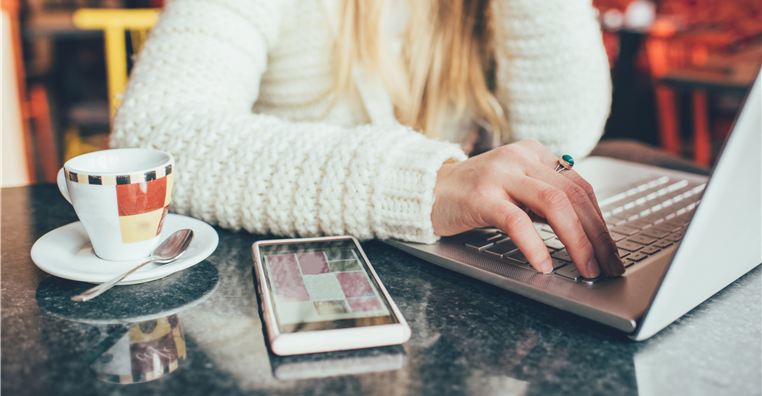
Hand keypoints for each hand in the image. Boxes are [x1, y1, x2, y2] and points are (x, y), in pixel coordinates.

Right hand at [432, 139, 624, 277]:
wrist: (427, 188)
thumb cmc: (473, 193)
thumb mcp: (515, 187)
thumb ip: (544, 199)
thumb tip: (585, 232)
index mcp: (534, 153)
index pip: (580, 186)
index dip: (600, 221)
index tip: (610, 249)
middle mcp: (520, 158)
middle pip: (573, 196)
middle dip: (597, 235)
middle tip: (608, 265)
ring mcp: (500, 175)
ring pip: (554, 205)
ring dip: (577, 241)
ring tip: (586, 268)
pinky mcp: (480, 196)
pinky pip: (517, 221)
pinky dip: (535, 245)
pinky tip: (544, 264)